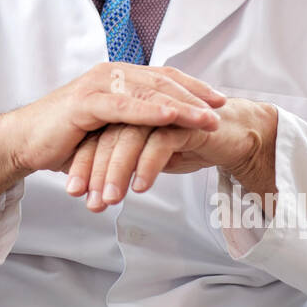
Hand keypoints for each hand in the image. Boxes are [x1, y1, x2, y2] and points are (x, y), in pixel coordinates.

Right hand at [0, 64, 225, 214]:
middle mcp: (109, 74)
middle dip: (195, 95)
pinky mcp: (84, 103)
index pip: (162, 77)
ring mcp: (96, 86)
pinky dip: (149, 110)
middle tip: (223, 108)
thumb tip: (165, 136)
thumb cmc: (64, 139)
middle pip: (161, 80)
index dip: (192, 86)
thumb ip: (132, 124)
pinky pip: (123, 105)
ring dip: (181, 104)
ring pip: (147, 91)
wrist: (23, 143)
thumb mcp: (107, 130)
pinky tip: (171, 116)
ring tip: (207, 117)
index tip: (219, 100)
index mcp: (116, 78)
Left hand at [63, 98, 277, 212]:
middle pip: (108, 136)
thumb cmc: (185, 144)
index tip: (74, 192)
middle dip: (95, 171)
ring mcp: (161, 112)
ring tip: (109, 200)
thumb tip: (96, 187)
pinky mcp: (184, 122)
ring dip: (117, 171)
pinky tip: (140, 187)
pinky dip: (147, 166)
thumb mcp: (147, 155)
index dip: (84, 163)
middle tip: (89, 202)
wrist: (232, 135)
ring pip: (129, 139)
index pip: (96, 135)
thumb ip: (124, 162)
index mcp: (127, 108)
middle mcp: (140, 105)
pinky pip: (160, 143)